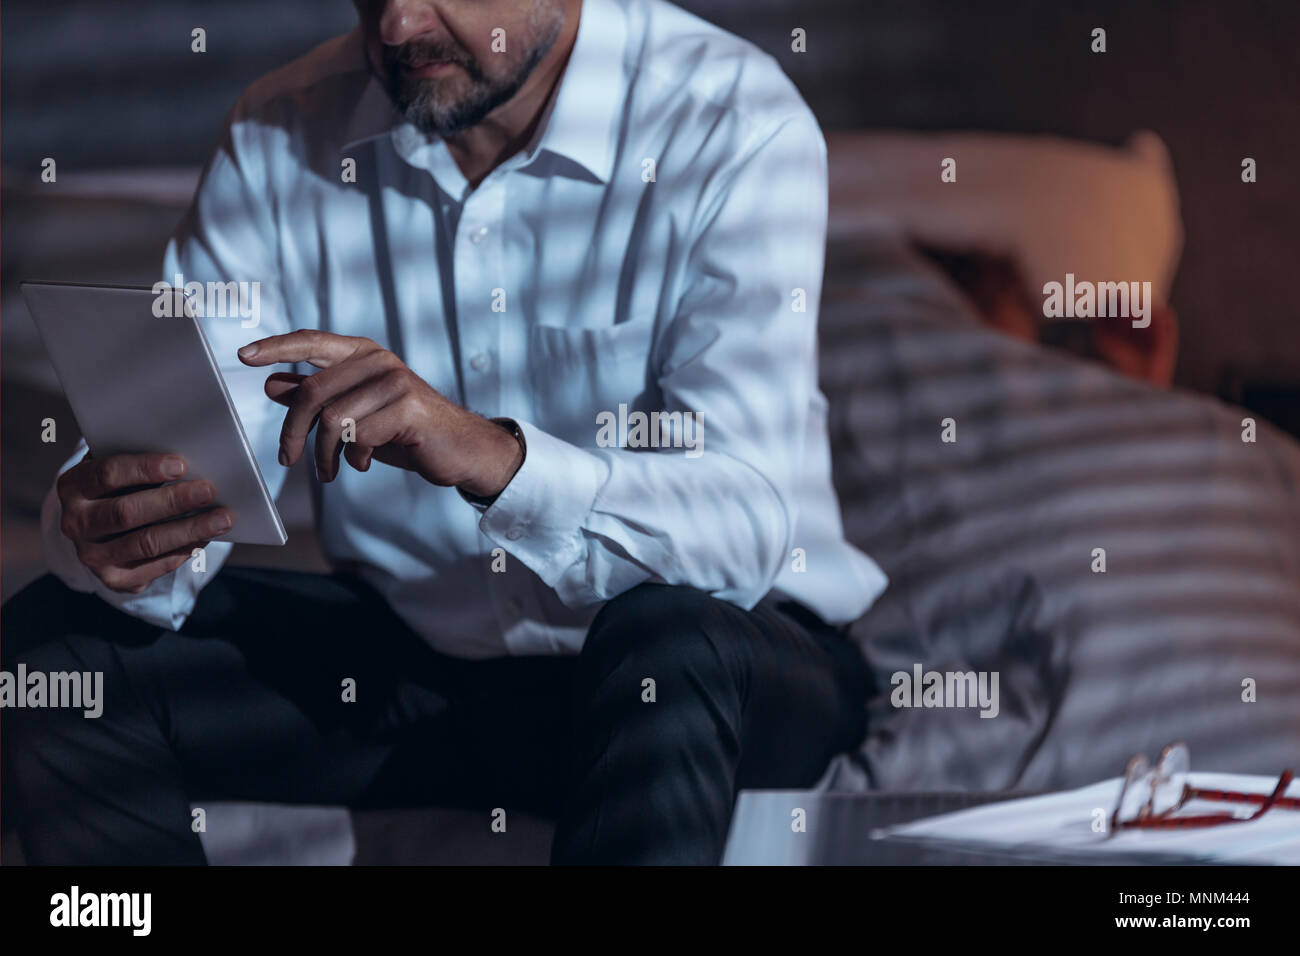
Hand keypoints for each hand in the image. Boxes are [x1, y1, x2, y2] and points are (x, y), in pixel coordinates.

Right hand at [56, 453, 232, 592]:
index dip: (145, 469)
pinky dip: (185, 551)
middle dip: (172, 501)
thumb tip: (191, 462)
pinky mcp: (114, 579)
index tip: (181, 465)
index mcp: (73, 486)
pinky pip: (155, 567)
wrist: (103, 528)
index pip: (107, 474)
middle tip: (208, 491)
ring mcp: (92, 555)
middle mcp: (76, 523)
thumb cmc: (121, 487)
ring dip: (188, 530)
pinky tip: (206, 538)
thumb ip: (143, 465)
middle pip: (126, 513)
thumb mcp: (121, 470)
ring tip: (222, 519)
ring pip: (145, 543)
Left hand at [237, 331, 523, 495]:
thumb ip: (319, 397)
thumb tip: (272, 383)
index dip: (276, 347)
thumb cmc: (406, 431)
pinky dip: (354, 458)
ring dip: (325, 454)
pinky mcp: (409, 408)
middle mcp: (378, 361)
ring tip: (332, 470)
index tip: (243, 357)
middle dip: (293, 433)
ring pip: (332, 420)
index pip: (311, 341)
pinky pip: (358, 436)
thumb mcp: (356, 414)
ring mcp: (396, 381)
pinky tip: (364, 463)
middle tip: (289, 460)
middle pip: (312, 392)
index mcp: (363, 354)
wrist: (461, 450)